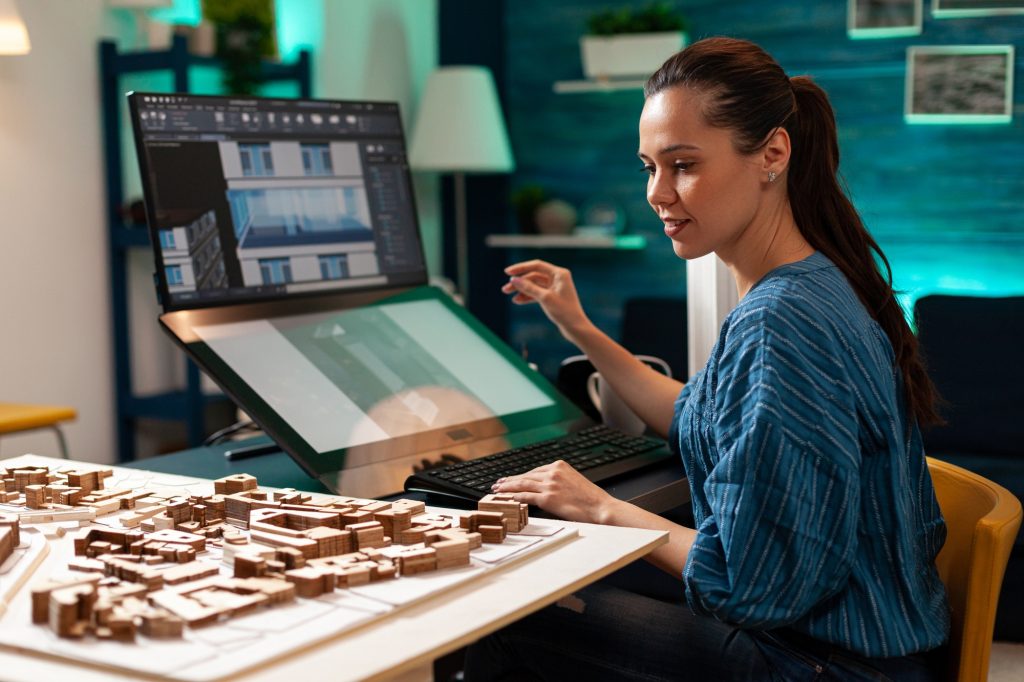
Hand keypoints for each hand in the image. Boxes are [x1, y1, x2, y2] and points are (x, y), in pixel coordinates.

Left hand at [492, 460, 618, 523]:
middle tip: (499, 483)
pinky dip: (514, 497)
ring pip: (523, 484)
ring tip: (498, 490)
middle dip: (511, 480)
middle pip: (526, 476)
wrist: (600, 507)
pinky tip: (507, 498)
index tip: (512, 479)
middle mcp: (553, 472)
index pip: (535, 471)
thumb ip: (559, 480)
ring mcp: (549, 485)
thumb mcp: (574, 481)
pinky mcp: (548, 498)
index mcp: (559, 465)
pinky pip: (526, 496)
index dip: (521, 476)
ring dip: (508, 487)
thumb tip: (546, 487)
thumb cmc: (591, 498)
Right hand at [501, 260, 591, 343]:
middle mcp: (558, 278)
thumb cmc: (564, 312)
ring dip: (521, 290)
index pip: (537, 265)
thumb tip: (514, 279)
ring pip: (534, 285)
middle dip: (519, 282)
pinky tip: (518, 301)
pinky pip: (537, 293)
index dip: (521, 268)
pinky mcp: (552, 297)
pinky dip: (528, 296)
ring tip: (509, 295)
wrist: (575, 328)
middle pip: (534, 275)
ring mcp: (555, 287)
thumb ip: (528, 287)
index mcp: (559, 274)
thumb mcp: (544, 298)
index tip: (507, 273)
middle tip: (505, 289)